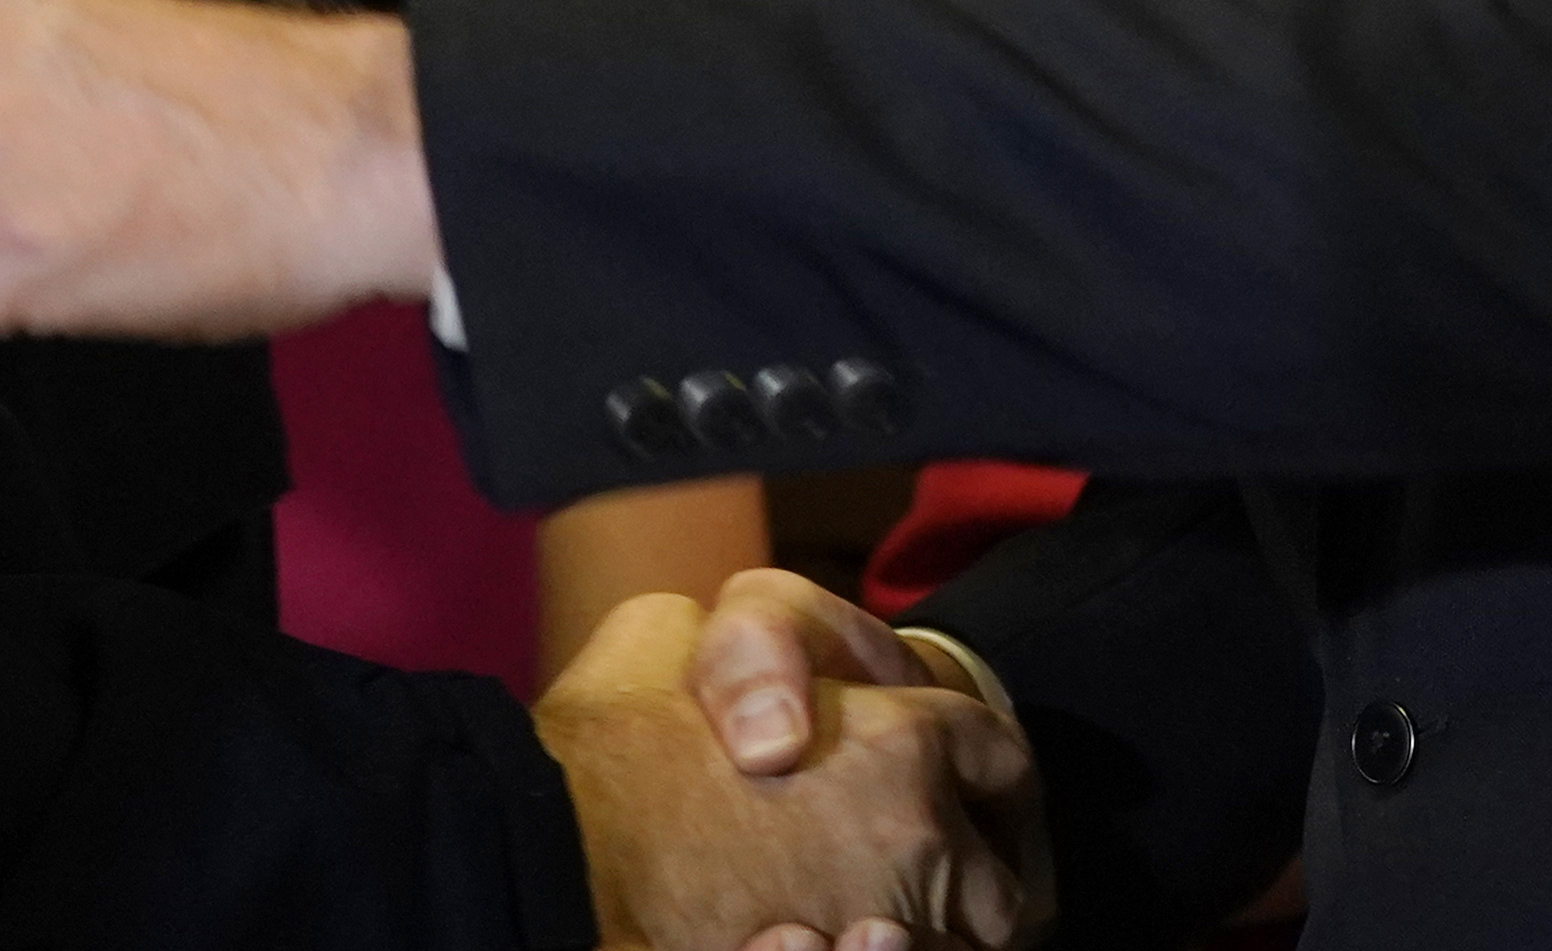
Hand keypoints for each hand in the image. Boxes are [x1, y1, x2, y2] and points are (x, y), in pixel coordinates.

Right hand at [536, 586, 1042, 950]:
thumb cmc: (613, 742)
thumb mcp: (671, 631)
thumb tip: (767, 693)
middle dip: (969, 881)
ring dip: (926, 939)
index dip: (977, 765)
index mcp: (901, 741)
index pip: (995, 755)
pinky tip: (828, 938)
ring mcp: (886, 932)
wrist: (552, 858)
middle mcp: (916, 842)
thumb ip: (750, 650)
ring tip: (865, 922)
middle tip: (920, 879)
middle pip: (998, 885)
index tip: (959, 780)